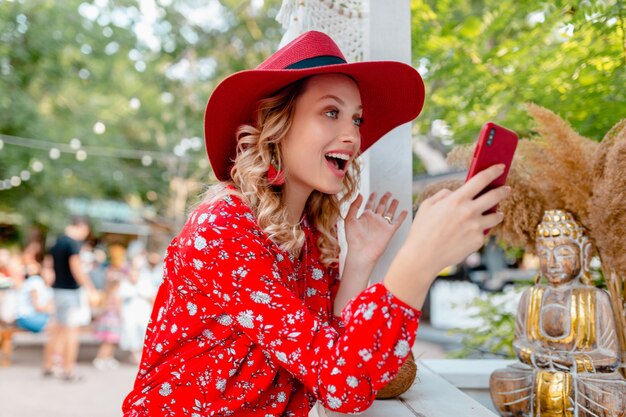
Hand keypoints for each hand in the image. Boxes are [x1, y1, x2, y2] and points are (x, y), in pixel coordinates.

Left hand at [344, 192, 407, 264]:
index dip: (372, 197)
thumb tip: (360, 194)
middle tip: (388, 192)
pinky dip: (401, 216)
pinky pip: (397, 222)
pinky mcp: (389, 231)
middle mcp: (375, 219)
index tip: (374, 192)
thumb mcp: (350, 219)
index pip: (370, 204)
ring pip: (389, 212)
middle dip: (384, 199)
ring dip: (393, 206)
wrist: (361, 252)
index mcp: (365, 216)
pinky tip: (405, 211)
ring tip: (396, 199)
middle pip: (381, 206)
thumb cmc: (353, 238)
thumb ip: (354, 206)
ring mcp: (382, 225)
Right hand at [405, 164, 509, 278]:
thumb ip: (443, 195)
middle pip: (495, 196)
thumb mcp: (427, 206)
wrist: (423, 256)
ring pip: (496, 216)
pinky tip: (472, 233)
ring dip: (497, 213)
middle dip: (503, 190)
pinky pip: (484, 232)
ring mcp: (476, 227)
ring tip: (496, 213)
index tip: (500, 167)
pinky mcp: (478, 241)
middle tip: (506, 189)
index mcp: (457, 199)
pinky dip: (480, 231)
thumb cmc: (422, 230)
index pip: (481, 180)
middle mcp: (469, 211)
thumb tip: (455, 192)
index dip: (493, 171)